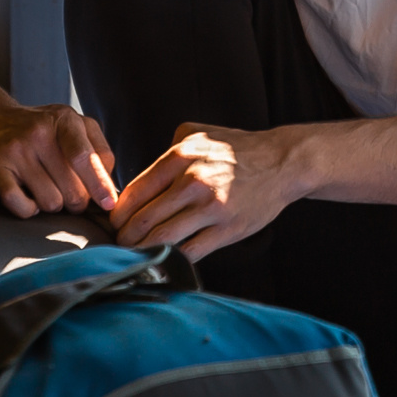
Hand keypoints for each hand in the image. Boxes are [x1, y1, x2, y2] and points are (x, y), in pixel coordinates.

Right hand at [0, 98, 118, 218]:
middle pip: (72, 189)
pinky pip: (23, 207)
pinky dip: (28, 209)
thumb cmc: (35, 127)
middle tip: (67, 190)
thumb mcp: (68, 124)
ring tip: (43, 186)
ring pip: (51, 202)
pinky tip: (26, 195)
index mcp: (63, 119)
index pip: (85, 157)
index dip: (100, 185)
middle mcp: (39, 132)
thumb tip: (109, 188)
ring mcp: (16, 150)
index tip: (108, 203)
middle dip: (76, 200)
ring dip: (51, 203)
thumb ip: (95, 149)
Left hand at [109, 123, 307, 258]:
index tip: (114, 223)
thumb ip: (168, 150)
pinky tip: (163, 261)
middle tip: (120, 243)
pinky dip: (171, 260)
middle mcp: (192, 182)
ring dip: (142, 251)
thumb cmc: (239, 150)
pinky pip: (190, 252)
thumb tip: (144, 177)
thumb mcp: (199, 134)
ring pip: (161, 239)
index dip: (118, 214)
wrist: (282, 162)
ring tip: (135, 255)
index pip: (134, 193)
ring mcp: (210, 208)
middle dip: (124, 237)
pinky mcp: (227, 230)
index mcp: (180, 157)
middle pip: (143, 220)